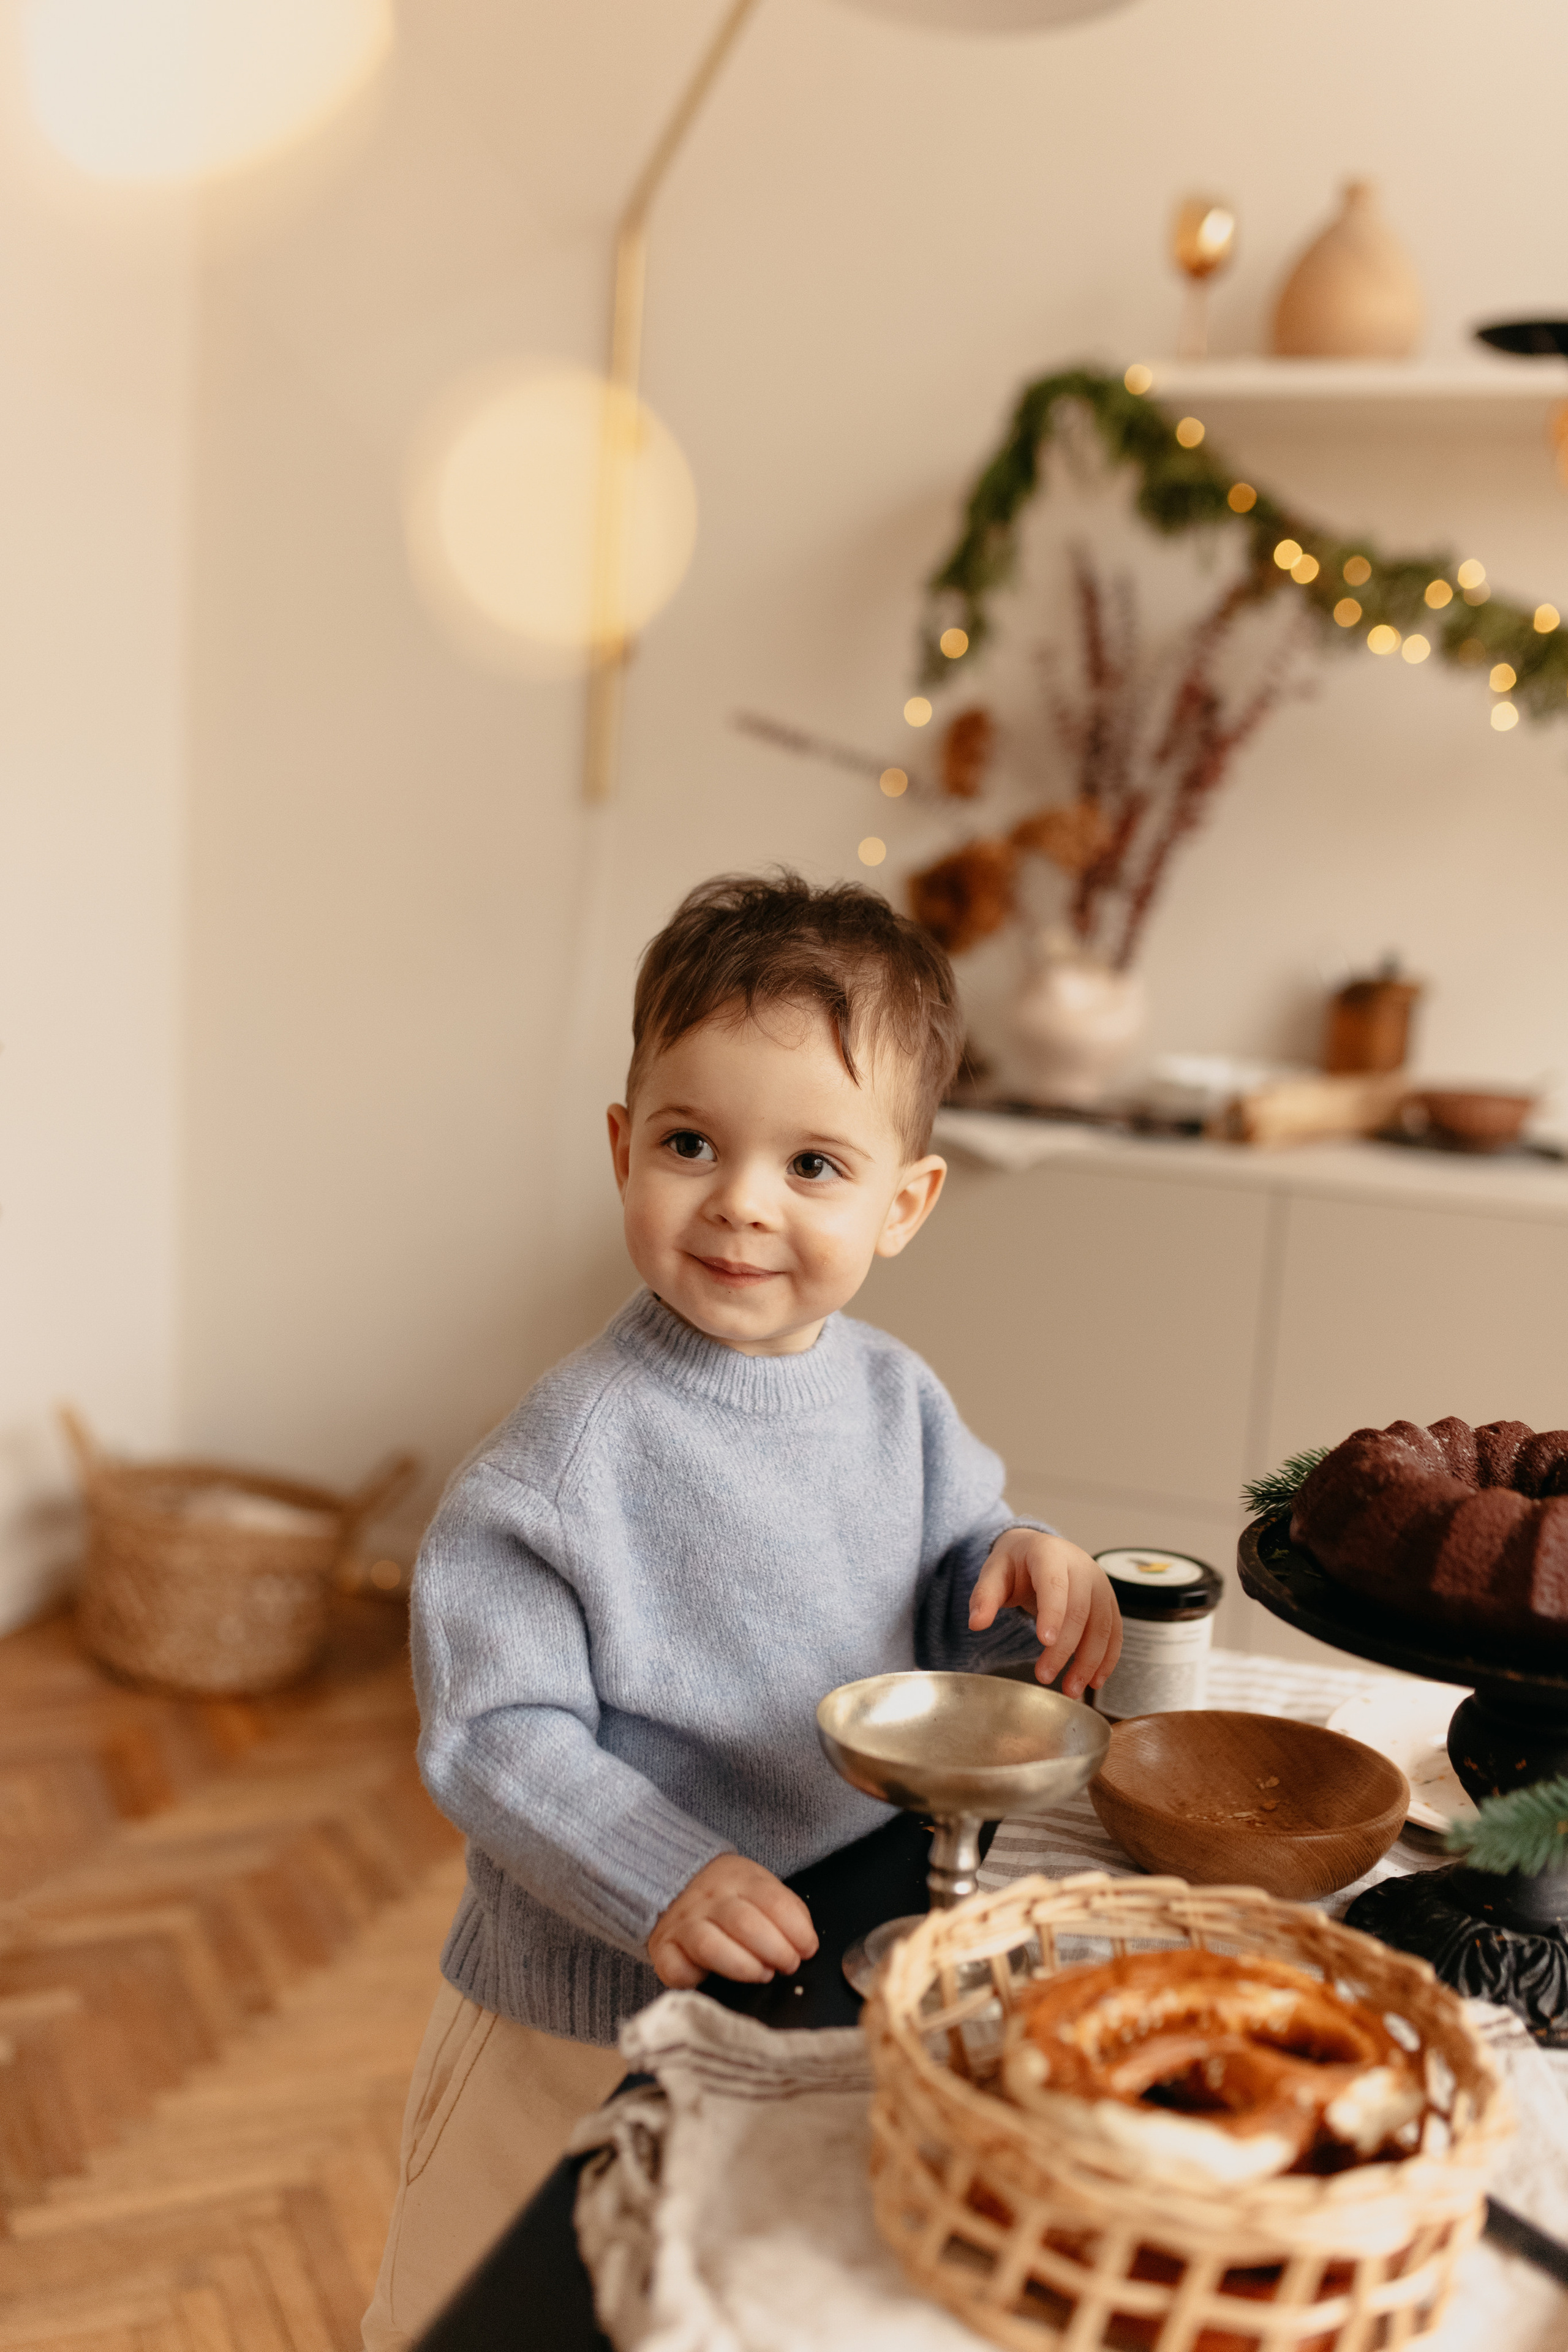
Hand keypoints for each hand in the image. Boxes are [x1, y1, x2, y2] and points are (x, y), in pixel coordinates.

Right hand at [649, 1854, 818, 1987]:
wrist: (678, 1885)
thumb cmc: (731, 1897)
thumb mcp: (762, 1889)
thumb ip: (787, 1911)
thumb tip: (805, 1943)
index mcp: (740, 1878)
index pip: (773, 1902)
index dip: (797, 1931)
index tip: (807, 1949)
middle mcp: (710, 1898)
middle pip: (745, 1924)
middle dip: (776, 1950)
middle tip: (788, 1965)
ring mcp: (683, 1923)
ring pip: (711, 1946)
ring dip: (744, 1966)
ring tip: (761, 1974)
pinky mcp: (662, 1948)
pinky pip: (677, 1968)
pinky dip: (695, 1978)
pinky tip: (710, 1978)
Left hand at [967, 1528, 1121, 1700]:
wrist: (1041, 1550)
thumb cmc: (1015, 1564)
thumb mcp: (994, 1573)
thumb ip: (984, 1596)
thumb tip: (976, 1624)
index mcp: (1049, 1555)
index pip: (1054, 1585)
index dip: (1053, 1613)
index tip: (1044, 1642)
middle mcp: (1081, 1567)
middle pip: (1079, 1611)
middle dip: (1065, 1648)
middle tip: (1044, 1677)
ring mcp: (1100, 1584)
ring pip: (1102, 1626)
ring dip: (1089, 1661)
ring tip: (1071, 1691)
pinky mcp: (1109, 1602)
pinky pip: (1114, 1632)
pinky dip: (1107, 1659)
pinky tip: (1094, 1681)